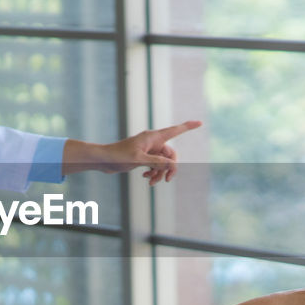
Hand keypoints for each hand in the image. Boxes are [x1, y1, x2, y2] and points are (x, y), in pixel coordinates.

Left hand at [63, 120, 202, 183]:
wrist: (104, 160)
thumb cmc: (118, 155)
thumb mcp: (138, 159)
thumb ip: (156, 162)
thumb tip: (171, 165)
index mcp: (153, 137)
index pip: (174, 130)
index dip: (188, 126)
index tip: (200, 122)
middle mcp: (152, 142)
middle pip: (171, 154)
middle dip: (170, 167)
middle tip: (167, 180)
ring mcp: (148, 150)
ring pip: (163, 162)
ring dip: (160, 173)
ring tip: (152, 182)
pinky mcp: (143, 157)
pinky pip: (156, 165)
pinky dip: (154, 173)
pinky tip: (147, 179)